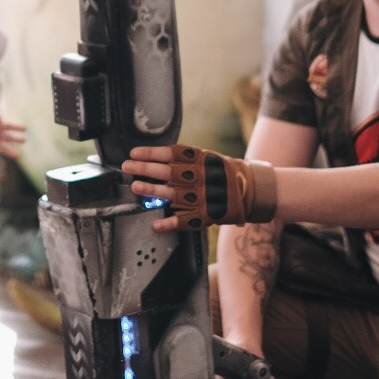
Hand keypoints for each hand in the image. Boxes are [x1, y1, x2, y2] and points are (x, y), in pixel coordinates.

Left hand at [123, 144, 278, 230]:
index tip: (134, 153)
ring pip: (174, 194)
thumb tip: (155, 157)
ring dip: (154, 191)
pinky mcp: (206, 214)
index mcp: (200, 160)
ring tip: (137, 187)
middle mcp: (200, 177)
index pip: (172, 154)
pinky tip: (156, 225)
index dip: (151, 153)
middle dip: (146, 169)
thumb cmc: (223, 172)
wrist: (251, 190)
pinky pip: (186, 220)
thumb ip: (184, 159)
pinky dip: (170, 224)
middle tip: (127, 167)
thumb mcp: (206, 158)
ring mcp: (202, 197)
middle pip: (169, 172)